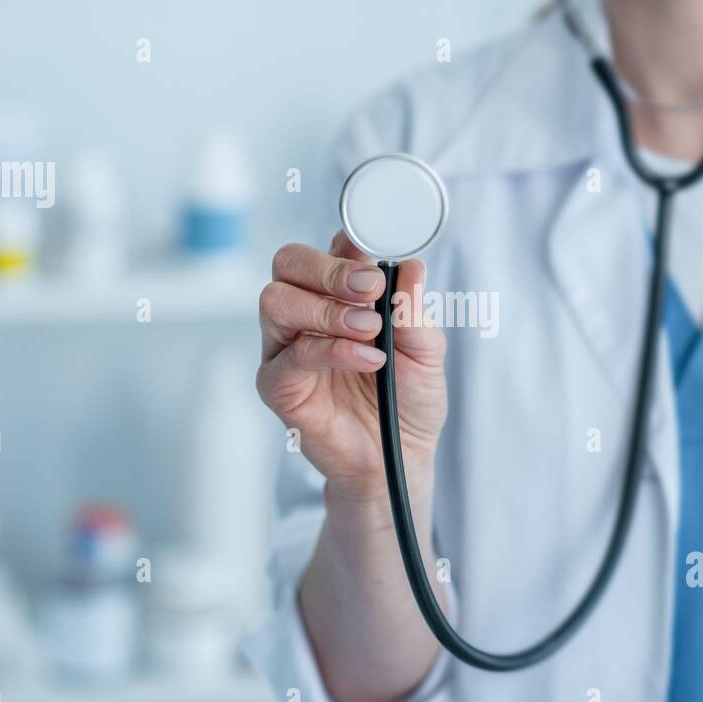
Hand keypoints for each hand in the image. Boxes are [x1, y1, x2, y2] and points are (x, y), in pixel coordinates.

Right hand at [256, 231, 447, 510]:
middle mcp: (307, 314)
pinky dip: (330, 350)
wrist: (401, 458)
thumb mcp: (426, 352)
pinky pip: (290, 356)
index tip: (375, 258)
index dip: (347, 243)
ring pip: (276, 301)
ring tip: (370, 328)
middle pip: (288, 263)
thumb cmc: (409, 400)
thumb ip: (414, 310)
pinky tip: (366, 358)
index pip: (330, 249)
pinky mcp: (279, 386)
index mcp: (341, 294)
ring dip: (326, 308)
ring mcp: (286, 348)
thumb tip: (412, 267)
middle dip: (328, 268)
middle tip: (370, 287)